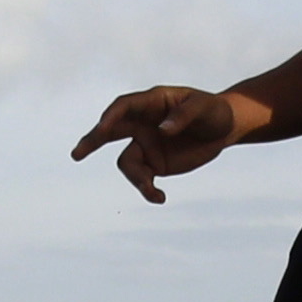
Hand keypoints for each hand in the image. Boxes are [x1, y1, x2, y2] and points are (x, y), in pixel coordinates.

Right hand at [75, 84, 252, 197]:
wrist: (225, 128)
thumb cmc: (214, 111)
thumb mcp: (204, 109)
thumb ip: (183, 116)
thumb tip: (162, 130)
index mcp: (152, 102)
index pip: (124, 107)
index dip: (111, 116)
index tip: (102, 128)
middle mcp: (143, 122)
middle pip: (110, 130)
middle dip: (92, 141)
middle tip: (76, 154)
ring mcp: (146, 143)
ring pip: (126, 162)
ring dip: (134, 178)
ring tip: (152, 189)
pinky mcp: (154, 163)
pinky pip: (142, 178)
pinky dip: (146, 190)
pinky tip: (160, 198)